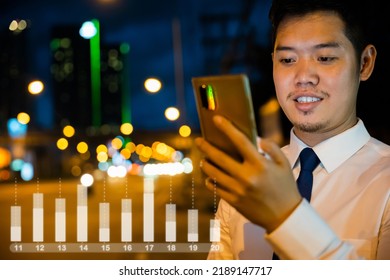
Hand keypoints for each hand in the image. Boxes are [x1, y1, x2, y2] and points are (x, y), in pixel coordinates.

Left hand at [195, 115, 301, 231]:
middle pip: (220, 158)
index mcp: (260, 164)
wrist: (285, 217)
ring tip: (203, 160)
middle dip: (206, 147)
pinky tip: (209, 178)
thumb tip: (256, 139)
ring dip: (206, 165)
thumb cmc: (285, 187)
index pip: (240, 141)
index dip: (227, 128)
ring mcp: (238, 190)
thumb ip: (272, 148)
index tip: (216, 119)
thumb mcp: (284, 164)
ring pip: (214, 174)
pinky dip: (210, 182)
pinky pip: (216, 189)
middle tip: (198, 140)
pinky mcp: (234, 201)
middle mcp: (247, 176)